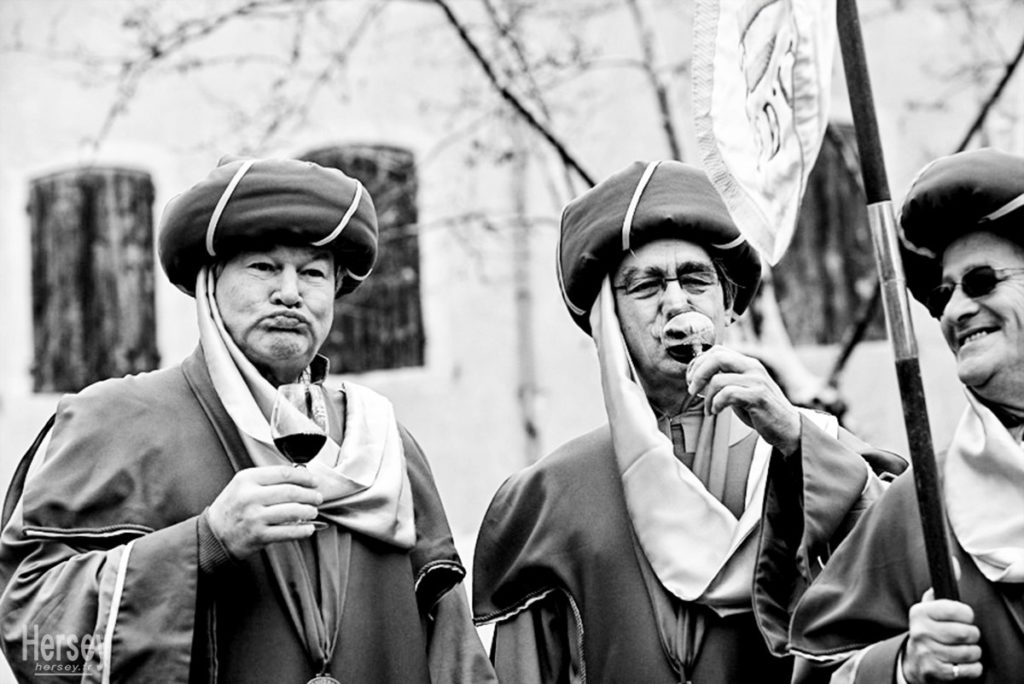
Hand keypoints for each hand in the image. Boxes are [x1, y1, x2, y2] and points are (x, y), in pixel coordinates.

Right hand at [207, 465, 323, 558]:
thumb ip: (266, 480)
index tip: (314, 481)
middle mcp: (250, 496)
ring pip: (292, 511)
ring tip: (313, 512)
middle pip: (290, 492)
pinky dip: (302, 530)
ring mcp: (254, 517)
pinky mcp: (258, 535)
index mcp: (247, 479)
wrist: (213, 534)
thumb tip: (298, 477)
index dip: (304, 477)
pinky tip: (308, 528)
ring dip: (308, 512)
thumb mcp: (243, 485)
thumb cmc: (232, 508)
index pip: (283, 473)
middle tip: (317, 498)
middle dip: (309, 495)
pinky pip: (287, 532)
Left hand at [685, 346, 800, 454]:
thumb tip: (698, 376)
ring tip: (708, 409)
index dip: (698, 363)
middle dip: (698, 374)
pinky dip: (716, 404)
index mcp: (747, 363)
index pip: (717, 351)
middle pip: (716, 358)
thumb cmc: (760, 410)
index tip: (691, 379)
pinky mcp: (758, 396)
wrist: (786, 428)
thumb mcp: (741, 389)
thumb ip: (725, 379)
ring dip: (706, 397)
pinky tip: (716, 412)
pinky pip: (728, 394)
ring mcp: (756, 381)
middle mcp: (752, 367)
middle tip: (692, 390)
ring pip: (718, 379)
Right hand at [902, 589, 982, 681]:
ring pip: (970, 652)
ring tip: (961, 649)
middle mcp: (921, 631)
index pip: (957, 610)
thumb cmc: (927, 631)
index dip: (966, 615)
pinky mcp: (936, 671)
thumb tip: (955, 563)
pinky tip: (960, 663)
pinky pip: (970, 669)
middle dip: (971, 635)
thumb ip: (943, 588)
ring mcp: (928, 652)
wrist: (914, 662)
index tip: (962, 618)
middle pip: (967, 632)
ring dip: (972, 652)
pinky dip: (971, 668)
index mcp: (920, 612)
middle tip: (963, 636)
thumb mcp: (929, 608)